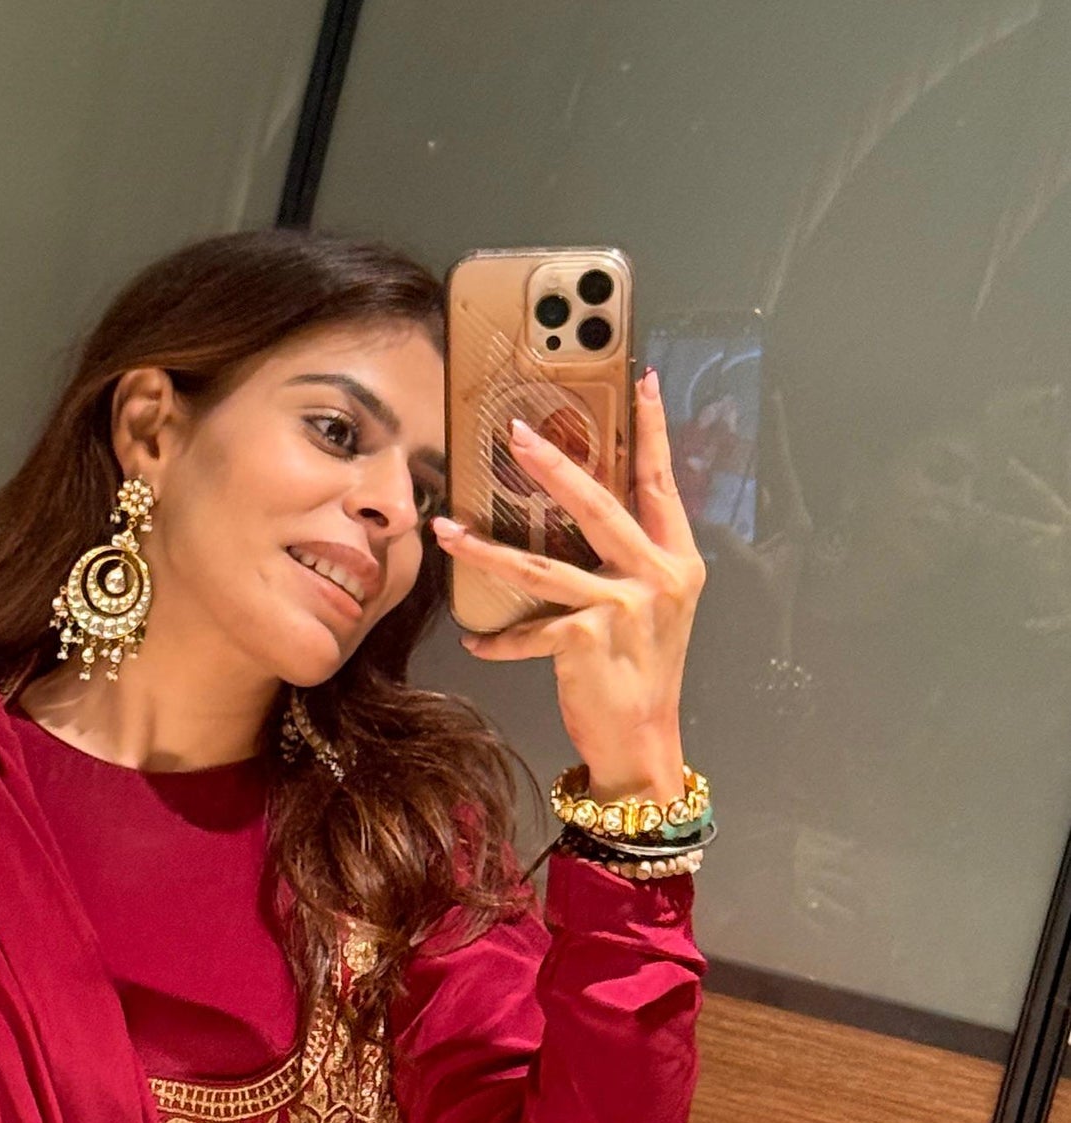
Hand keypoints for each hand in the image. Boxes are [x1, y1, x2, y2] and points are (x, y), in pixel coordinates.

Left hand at [434, 369, 705, 799]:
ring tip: (446, 531)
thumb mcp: (651, 607)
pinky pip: (527, 629)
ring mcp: (625, 608)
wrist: (644, 742)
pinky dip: (498, 639)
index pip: (661, 482)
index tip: (640, 380)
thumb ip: (628, 559)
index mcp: (677, 559)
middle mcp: (658, 577)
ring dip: (486, 548)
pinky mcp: (587, 640)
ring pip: (540, 565)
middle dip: (553, 465)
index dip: (652, 430)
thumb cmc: (639, 672)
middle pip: (596, 506)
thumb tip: (578, 509)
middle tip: (516, 433)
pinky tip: (475, 640)